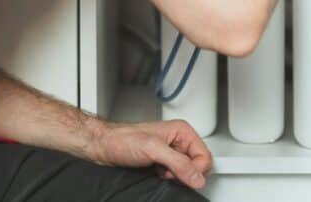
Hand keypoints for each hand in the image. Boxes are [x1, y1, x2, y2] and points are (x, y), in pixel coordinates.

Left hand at [87, 119, 212, 189]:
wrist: (105, 147)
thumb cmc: (123, 139)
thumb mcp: (153, 149)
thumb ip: (177, 162)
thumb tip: (197, 177)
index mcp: (182, 131)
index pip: (205, 156)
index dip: (196, 169)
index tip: (181, 173)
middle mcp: (178, 142)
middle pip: (198, 166)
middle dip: (184, 173)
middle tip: (167, 170)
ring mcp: (171, 154)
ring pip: (187, 174)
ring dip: (174, 177)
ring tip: (159, 171)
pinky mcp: (163, 164)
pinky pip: (175, 178)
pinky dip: (167, 180)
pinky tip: (156, 174)